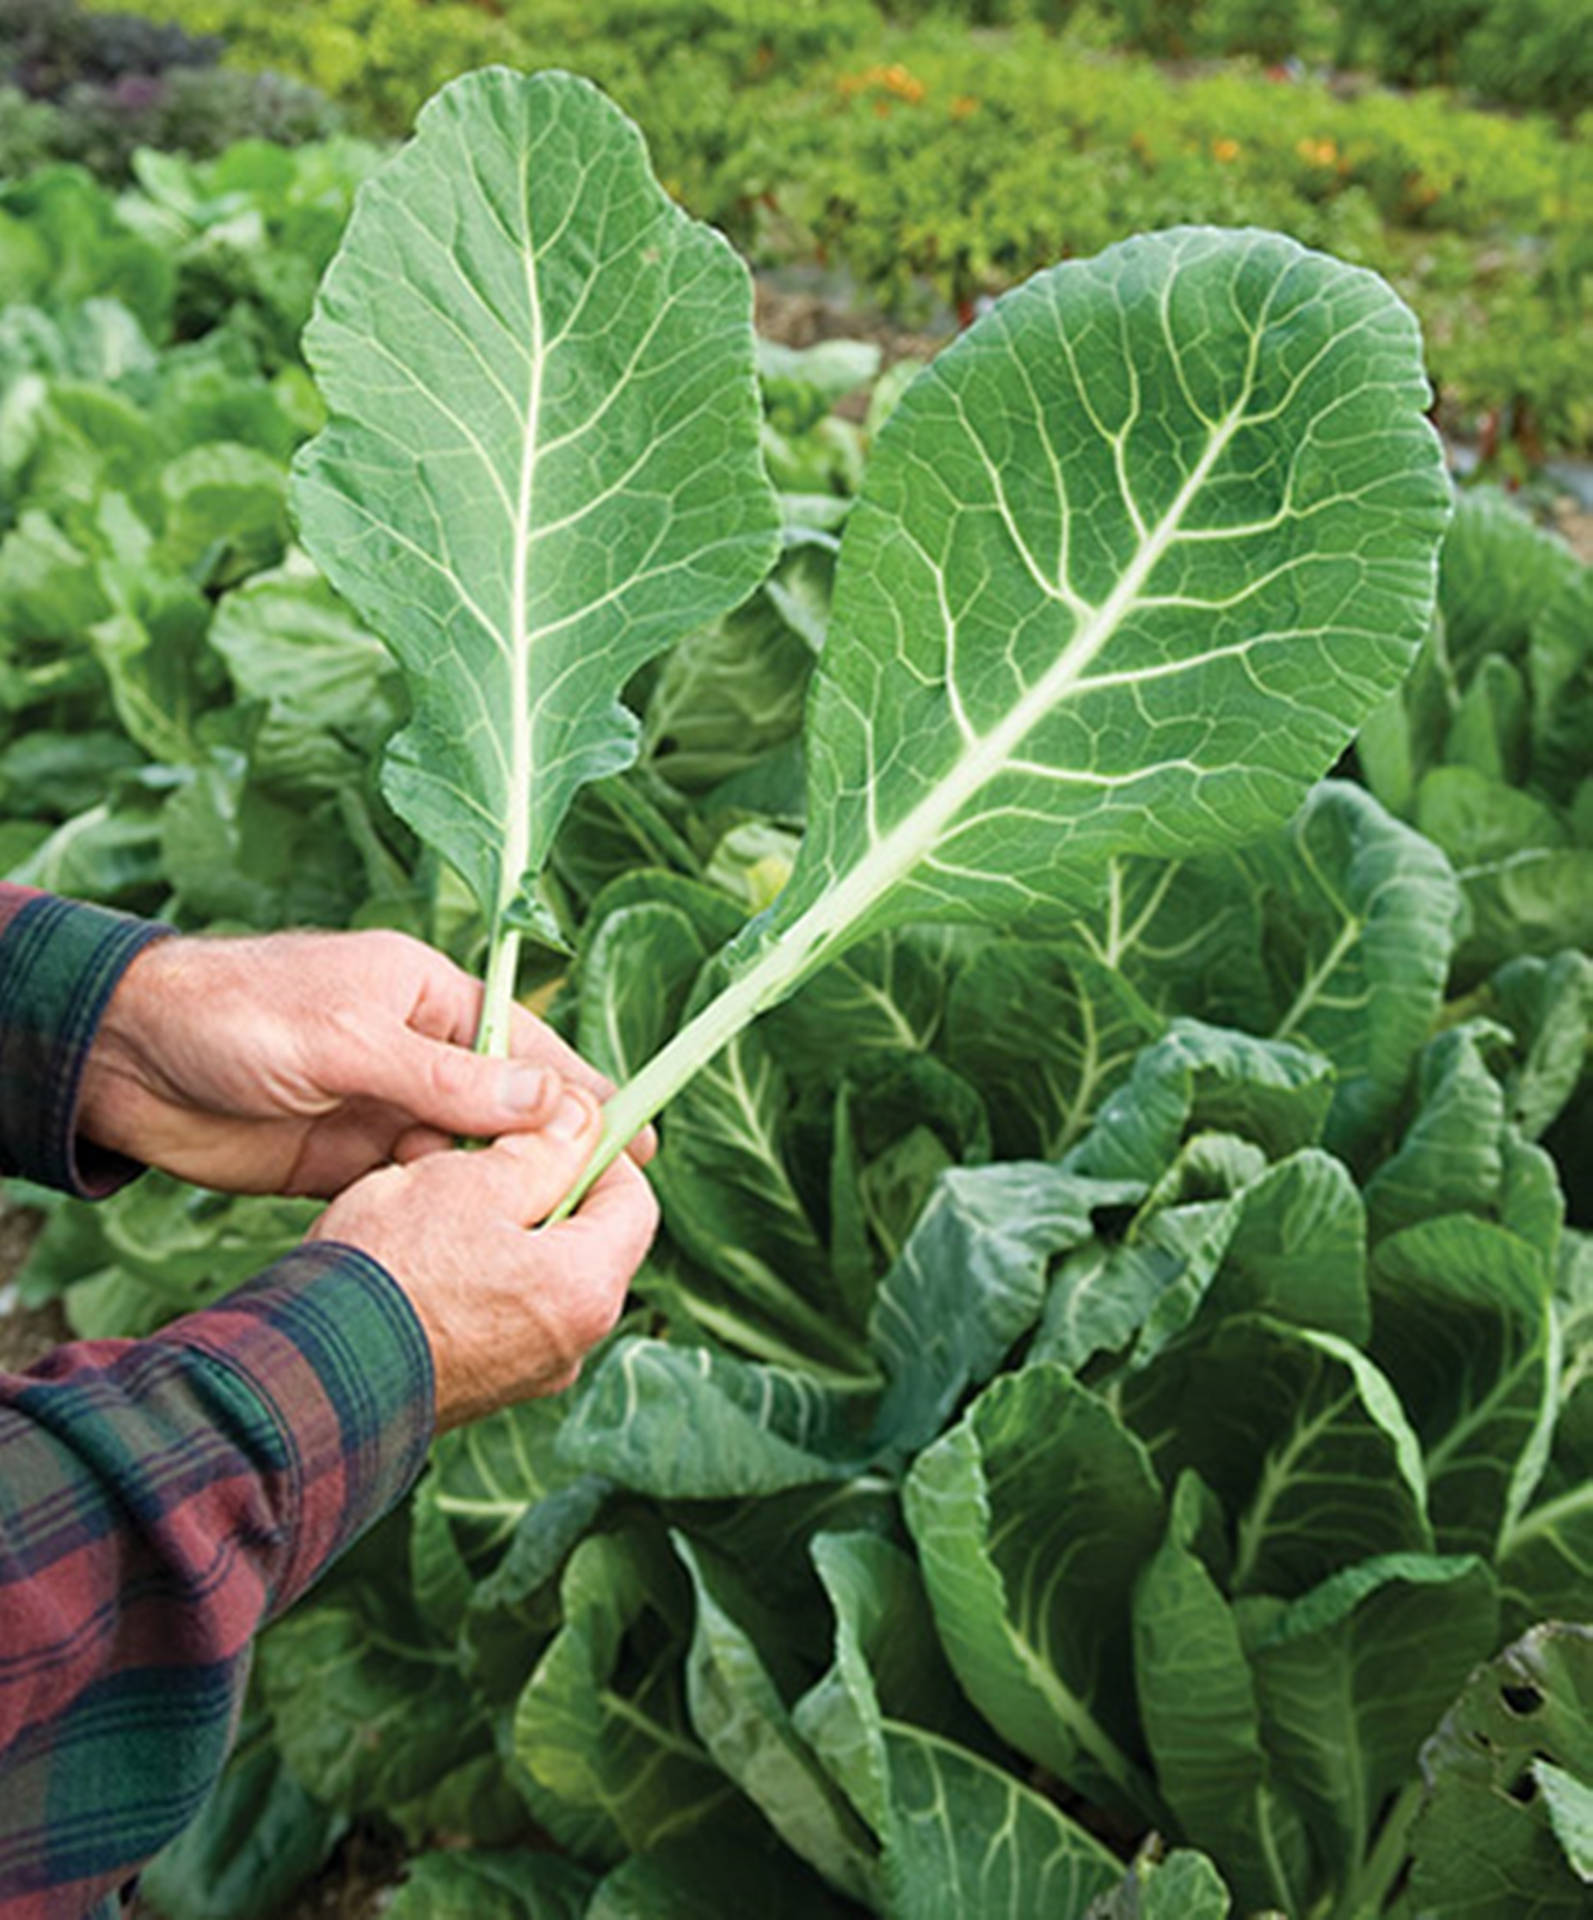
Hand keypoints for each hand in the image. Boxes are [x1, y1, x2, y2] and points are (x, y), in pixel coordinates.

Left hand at [77, 929, 654, 1196]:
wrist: (125, 1062)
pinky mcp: (350, 1162)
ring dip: (495, 1191)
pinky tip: (464, 1244)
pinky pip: (417, 1192)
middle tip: (596, 1209)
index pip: (531, 1049)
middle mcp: (419, 1054)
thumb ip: (446, 1077)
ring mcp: (385, 1110)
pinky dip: (442, 1214)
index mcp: (431, 999)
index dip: (585, 1096)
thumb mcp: (347, 1040)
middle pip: (508, 1110)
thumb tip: (548, 1101)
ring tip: (537, 1237)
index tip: (636, 1141)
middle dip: (550, 1154)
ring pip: (467, 1158)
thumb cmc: (236, 1016)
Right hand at [309, 1093, 659, 1426]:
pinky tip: (413, 1246)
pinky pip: (495, 1309)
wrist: (307, 1380)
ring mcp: (527, 1371)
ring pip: (532, 1269)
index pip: (633, 1200)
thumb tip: (583, 1122)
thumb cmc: (388, 1274)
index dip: (597, 1148)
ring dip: (492, 1222)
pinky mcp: (481, 1385)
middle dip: (534, 1180)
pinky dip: (469, 1270)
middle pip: (582, 1235)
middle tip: (473, 1152)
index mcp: (586, 1288)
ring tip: (427, 1191)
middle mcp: (573, 1341)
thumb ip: (542, 1149)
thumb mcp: (469, 1182)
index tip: (552, 1122)